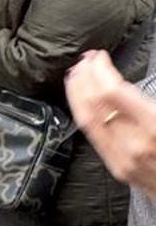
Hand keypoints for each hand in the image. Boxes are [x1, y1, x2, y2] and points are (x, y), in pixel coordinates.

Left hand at [66, 51, 155, 192]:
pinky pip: (92, 135)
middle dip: (85, 75)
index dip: (100, 69)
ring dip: (77, 92)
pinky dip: (82, 112)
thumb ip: (150, 99)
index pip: (112, 91)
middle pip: (94, 103)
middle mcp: (135, 144)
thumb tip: (126, 82)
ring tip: (77, 74)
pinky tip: (81, 101)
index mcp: (155, 127)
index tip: (100, 56)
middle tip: (86, 59)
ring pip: (87, 119)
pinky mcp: (117, 168)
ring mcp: (123, 159)